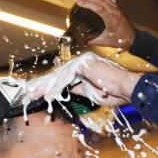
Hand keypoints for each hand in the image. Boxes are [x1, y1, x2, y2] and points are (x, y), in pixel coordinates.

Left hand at [26, 53, 140, 106]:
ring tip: (35, 96)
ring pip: (60, 75)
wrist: (129, 89)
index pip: (61, 76)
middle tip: (28, 94)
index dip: (48, 85)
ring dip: (47, 87)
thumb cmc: (115, 93)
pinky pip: (67, 77)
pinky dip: (58, 87)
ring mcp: (82, 61)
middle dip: (42, 85)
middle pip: (57, 74)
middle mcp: (82, 61)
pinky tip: (50, 96)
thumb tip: (64, 93)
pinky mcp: (84, 64)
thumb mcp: (90, 93)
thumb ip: (76, 90)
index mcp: (83, 68)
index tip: (36, 93)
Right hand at [75, 0, 135, 49]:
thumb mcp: (105, 42)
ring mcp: (117, 8)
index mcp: (112, 20)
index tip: (79, 2)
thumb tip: (81, 40)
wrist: (133, 38)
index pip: (99, 8)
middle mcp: (115, 12)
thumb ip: (92, 41)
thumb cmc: (121, 40)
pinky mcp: (118, 7)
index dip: (88, 3)